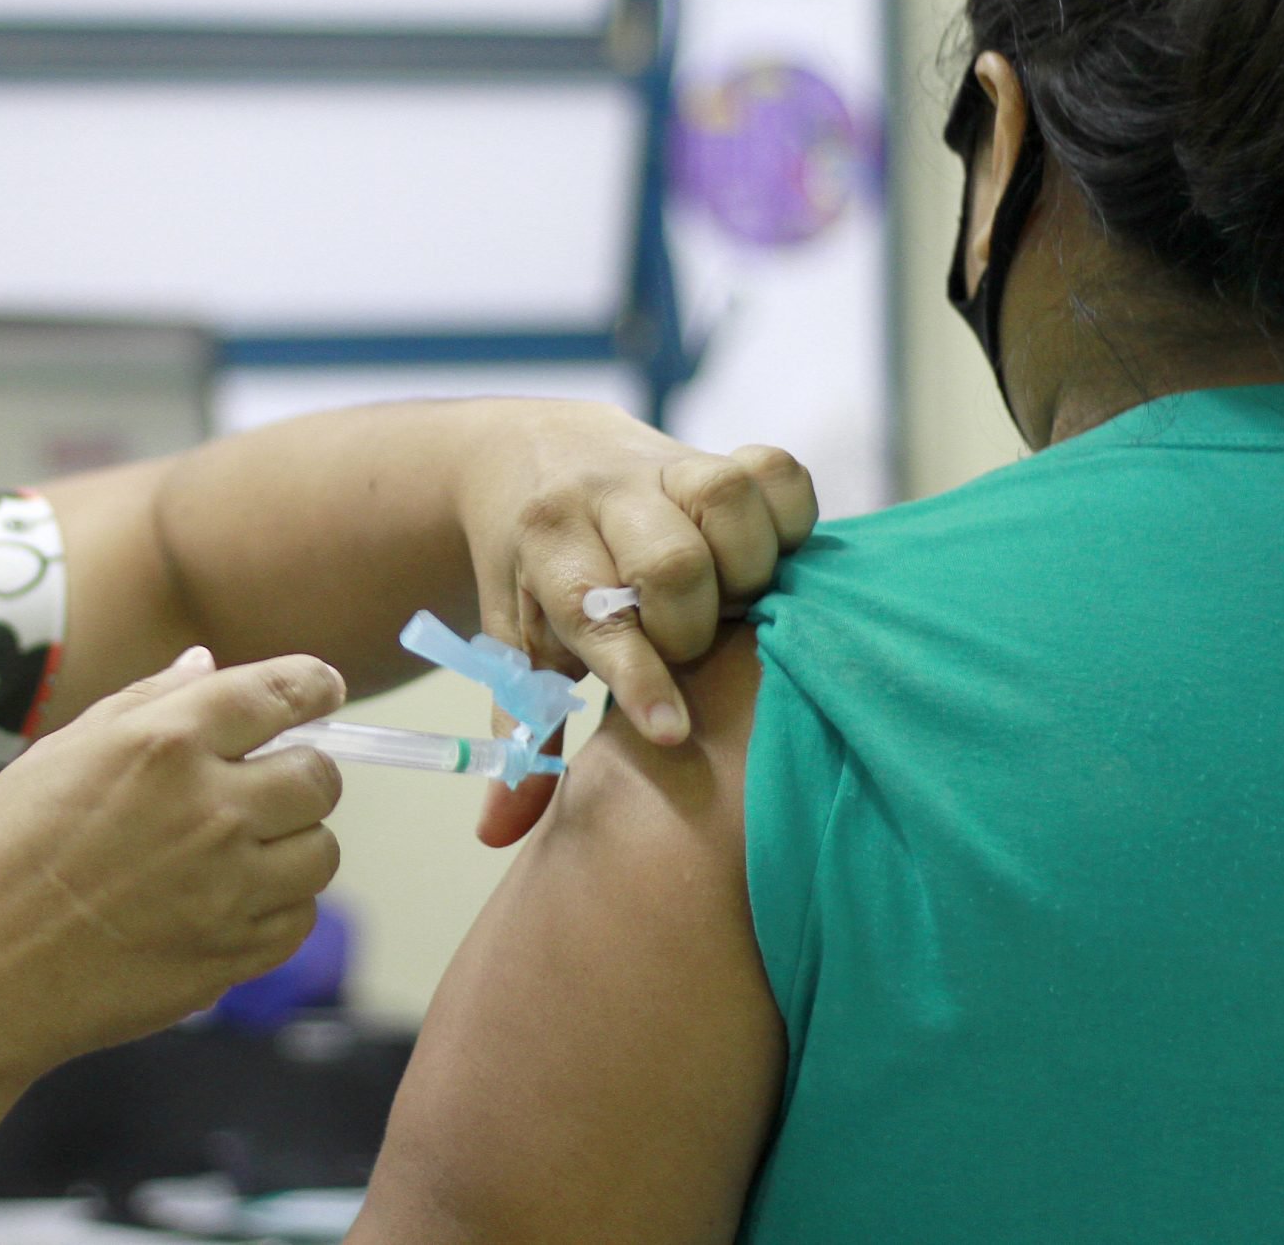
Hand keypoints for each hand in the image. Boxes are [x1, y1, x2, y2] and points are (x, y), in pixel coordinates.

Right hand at [0, 649, 345, 1080]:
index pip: (280, 693)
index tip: (321, 690)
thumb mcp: (61, 752)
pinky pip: (298, 920)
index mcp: (164, 742)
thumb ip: (146, 702)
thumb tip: (205, 663)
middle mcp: (210, 809)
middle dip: (297, 774)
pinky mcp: (231, 956)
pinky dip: (274, 909)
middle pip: (319, 778)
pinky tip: (220, 904)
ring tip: (232, 853)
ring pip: (321, 851)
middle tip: (258, 787)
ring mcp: (227, 889)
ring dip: (291, 845)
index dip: (311, 686)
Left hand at [446, 406, 814, 836]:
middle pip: (671, 564)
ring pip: (726, 502)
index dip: (640, 678)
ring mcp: (661, 466)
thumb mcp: (514, 644)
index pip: (596, 615)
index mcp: (544, 545)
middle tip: (686, 647)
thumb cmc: (535, 575)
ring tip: (727, 600)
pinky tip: (764, 557)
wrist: (530, 456)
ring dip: (742, 567)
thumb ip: (522, 730)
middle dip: (691, 625)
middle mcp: (602, 496)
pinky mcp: (714, 453)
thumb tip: (499, 831)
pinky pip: (774, 471)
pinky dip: (784, 518)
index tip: (672, 732)